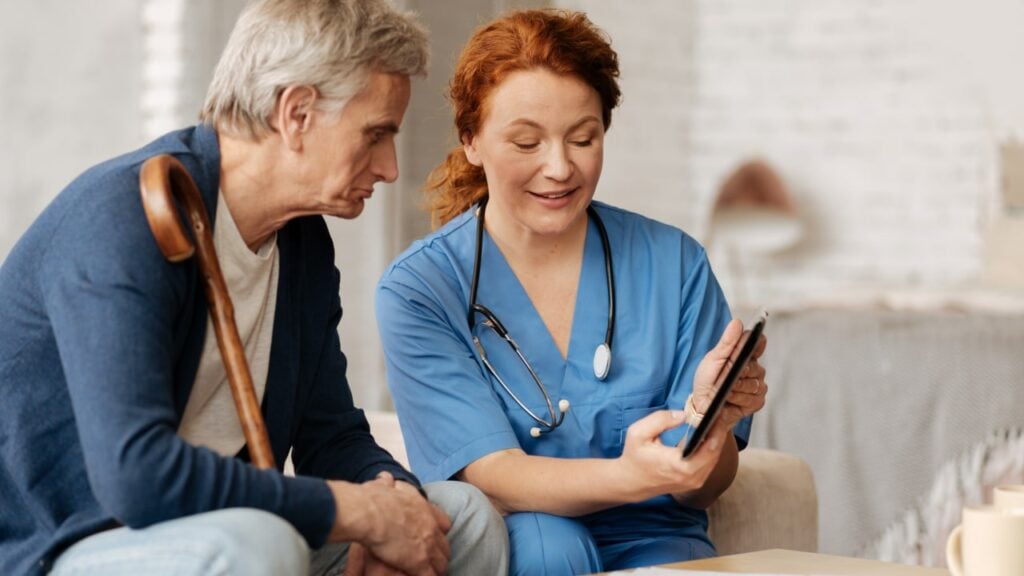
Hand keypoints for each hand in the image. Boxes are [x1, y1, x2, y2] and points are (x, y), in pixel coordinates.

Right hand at [327, 473, 451, 575]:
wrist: (370, 513)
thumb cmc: (373, 499)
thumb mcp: (383, 486)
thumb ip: (386, 484)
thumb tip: (384, 477)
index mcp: (423, 509)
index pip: (443, 522)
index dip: (439, 531)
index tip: (434, 535)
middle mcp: (430, 526)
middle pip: (445, 545)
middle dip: (440, 552)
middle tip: (433, 559)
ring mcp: (427, 545)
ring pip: (441, 562)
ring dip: (437, 567)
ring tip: (432, 572)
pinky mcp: (420, 562)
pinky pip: (431, 575)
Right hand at [616, 409, 731, 499]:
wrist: (631, 482)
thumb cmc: (634, 457)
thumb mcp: (638, 433)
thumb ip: (660, 420)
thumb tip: (684, 415)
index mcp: (679, 465)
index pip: (710, 447)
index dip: (717, 429)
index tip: (719, 412)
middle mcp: (691, 477)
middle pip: (716, 452)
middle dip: (720, 432)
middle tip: (720, 413)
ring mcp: (694, 482)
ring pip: (715, 459)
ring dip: (717, 440)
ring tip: (716, 422)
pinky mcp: (694, 483)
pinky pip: (709, 464)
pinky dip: (711, 449)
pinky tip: (708, 436)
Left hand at [690, 319, 767, 428]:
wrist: (702, 407)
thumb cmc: (707, 382)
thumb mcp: (713, 359)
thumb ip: (727, 342)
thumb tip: (737, 322)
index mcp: (744, 355)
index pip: (758, 343)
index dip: (758, 342)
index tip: (756, 340)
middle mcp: (754, 369)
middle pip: (755, 366)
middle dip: (739, 371)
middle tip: (729, 374)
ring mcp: (757, 386)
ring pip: (754, 384)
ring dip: (737, 387)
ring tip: (725, 390)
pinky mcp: (756, 401)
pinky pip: (753, 398)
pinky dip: (739, 399)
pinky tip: (730, 399)